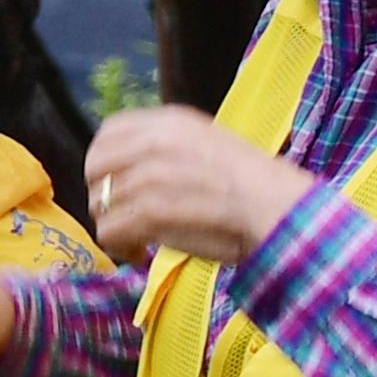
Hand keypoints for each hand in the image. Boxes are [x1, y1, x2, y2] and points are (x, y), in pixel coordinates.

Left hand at [83, 106, 313, 270]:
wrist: (280, 208)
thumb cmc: (254, 186)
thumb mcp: (208, 145)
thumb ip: (169, 149)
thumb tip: (131, 171)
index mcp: (170, 121)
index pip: (108, 132)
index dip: (105, 162)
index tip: (118, 185)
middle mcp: (155, 141)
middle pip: (96, 167)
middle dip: (103, 195)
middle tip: (124, 217)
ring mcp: (151, 174)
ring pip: (101, 202)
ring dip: (114, 225)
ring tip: (136, 241)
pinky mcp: (152, 209)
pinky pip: (111, 230)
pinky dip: (120, 247)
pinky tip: (139, 254)